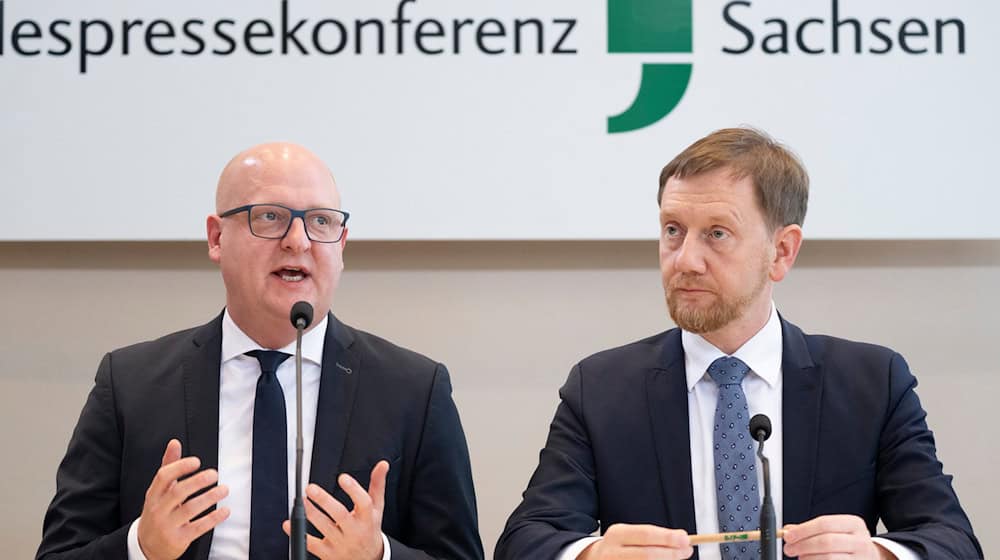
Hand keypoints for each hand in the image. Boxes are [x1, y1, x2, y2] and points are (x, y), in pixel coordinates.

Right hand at [136, 439, 230, 559]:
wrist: (146, 546)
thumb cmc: (157, 512)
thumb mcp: (158, 491)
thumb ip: (169, 467)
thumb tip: (174, 443)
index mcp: (153, 494)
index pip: (163, 477)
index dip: (180, 467)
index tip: (197, 461)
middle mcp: (158, 509)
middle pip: (178, 492)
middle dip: (198, 481)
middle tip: (214, 474)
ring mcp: (167, 526)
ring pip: (189, 509)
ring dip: (210, 498)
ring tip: (224, 489)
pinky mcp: (178, 539)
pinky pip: (198, 528)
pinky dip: (213, 518)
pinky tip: (225, 511)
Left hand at [283, 460, 389, 559]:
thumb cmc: (369, 529)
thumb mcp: (377, 509)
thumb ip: (377, 486)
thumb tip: (382, 465)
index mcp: (368, 518)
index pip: (363, 503)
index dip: (353, 490)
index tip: (342, 477)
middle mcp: (355, 531)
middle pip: (340, 515)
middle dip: (324, 501)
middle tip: (311, 488)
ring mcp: (341, 544)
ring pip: (324, 528)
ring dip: (311, 513)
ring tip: (301, 500)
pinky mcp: (328, 554)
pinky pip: (311, 545)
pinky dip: (298, 534)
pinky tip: (288, 524)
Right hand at [579, 523, 692, 559]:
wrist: (592, 559)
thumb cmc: (619, 547)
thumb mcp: (629, 535)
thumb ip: (652, 536)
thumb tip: (681, 538)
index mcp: (616, 534)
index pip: (646, 535)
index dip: (668, 538)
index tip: (685, 539)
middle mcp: (612, 552)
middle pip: (647, 555)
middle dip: (671, 554)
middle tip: (687, 551)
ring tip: (677, 558)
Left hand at [783, 515, 895, 558]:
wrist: (872, 557)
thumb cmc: (849, 542)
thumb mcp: (836, 529)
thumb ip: (812, 528)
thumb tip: (788, 530)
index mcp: (854, 524)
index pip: (825, 523)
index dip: (803, 530)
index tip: (788, 535)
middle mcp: (860, 541)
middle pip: (826, 542)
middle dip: (803, 545)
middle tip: (789, 549)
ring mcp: (861, 558)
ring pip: (829, 558)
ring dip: (808, 558)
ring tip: (800, 556)